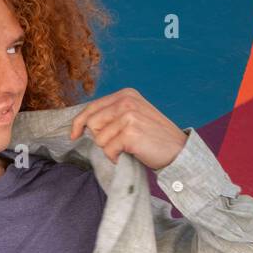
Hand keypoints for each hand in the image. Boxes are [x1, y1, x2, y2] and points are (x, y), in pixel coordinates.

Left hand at [68, 88, 187, 169]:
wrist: (178, 151)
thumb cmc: (153, 137)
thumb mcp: (133, 116)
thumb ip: (112, 115)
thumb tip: (83, 125)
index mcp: (126, 94)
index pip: (91, 108)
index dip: (78, 123)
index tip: (73, 135)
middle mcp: (126, 101)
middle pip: (92, 124)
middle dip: (100, 138)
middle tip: (119, 144)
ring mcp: (129, 115)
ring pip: (99, 139)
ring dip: (110, 150)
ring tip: (128, 149)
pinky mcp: (130, 132)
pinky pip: (108, 150)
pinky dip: (116, 158)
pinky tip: (131, 155)